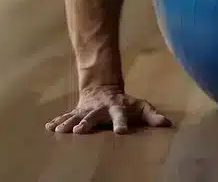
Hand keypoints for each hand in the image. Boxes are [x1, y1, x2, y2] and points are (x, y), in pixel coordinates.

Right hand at [45, 86, 173, 134]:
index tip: (121, 132)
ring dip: (68, 123)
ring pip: (76, 116)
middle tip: (80, 131)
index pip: (120, 115)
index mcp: (116, 108)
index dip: (121, 123)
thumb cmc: (124, 101)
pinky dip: (58, 121)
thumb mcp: (140, 106)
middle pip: (93, 116)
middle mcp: (99, 109)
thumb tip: (168, 124)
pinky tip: (49, 127)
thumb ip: (153, 116)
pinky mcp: (77, 111)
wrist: (102, 85)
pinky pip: (66, 116)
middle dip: (86, 123)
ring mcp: (86, 109)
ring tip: (60, 131)